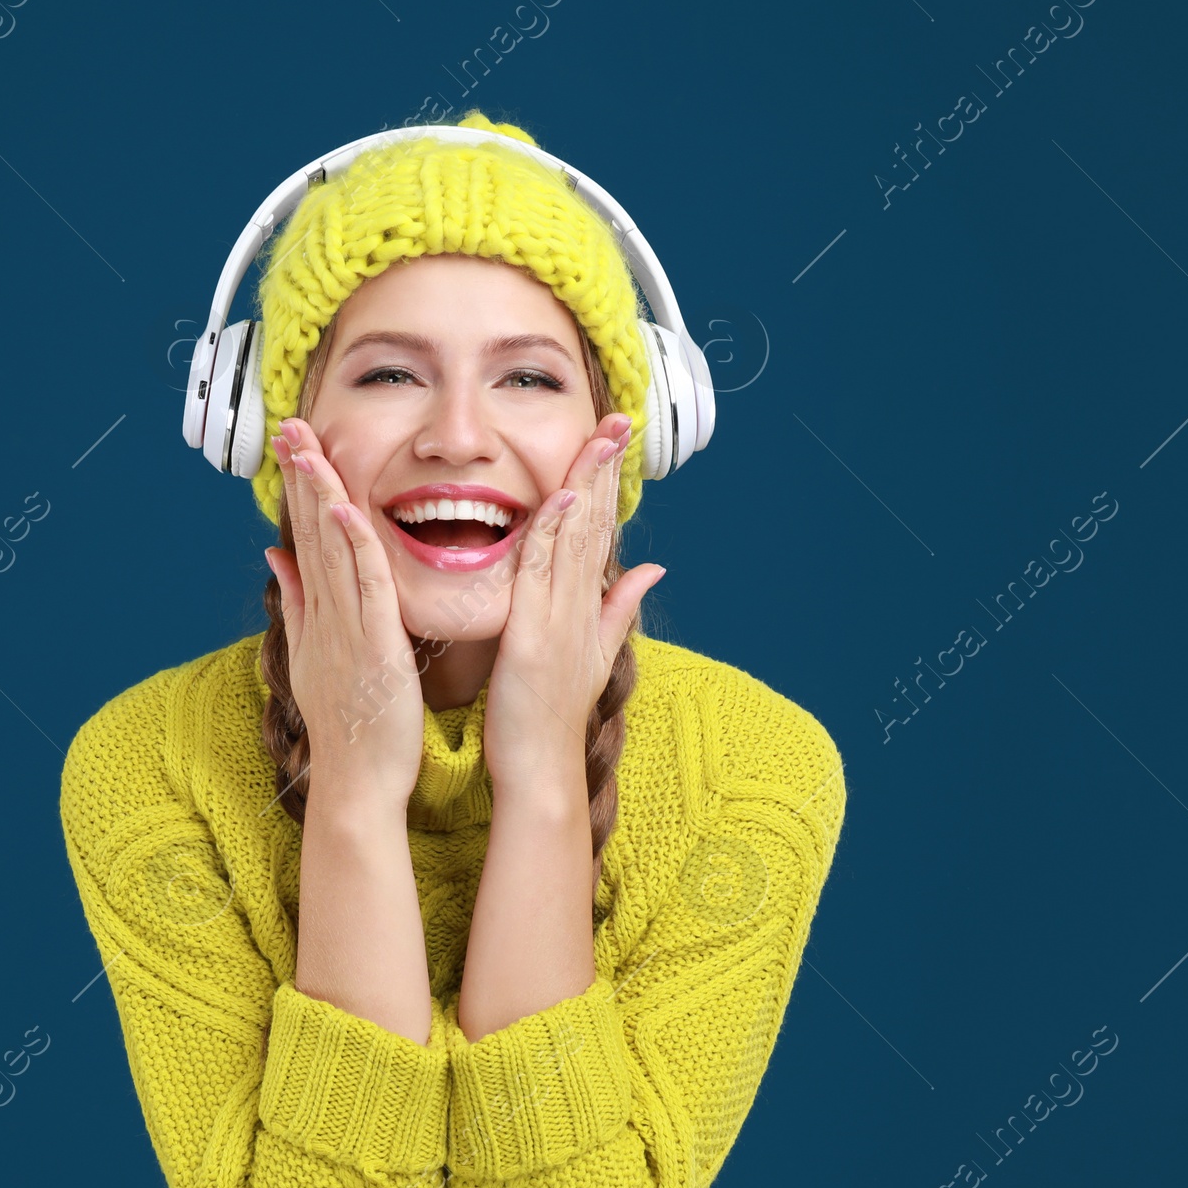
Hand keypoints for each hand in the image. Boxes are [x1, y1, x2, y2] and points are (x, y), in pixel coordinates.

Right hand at [264, 418, 426, 809]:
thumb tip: (276, 553)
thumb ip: (299, 601)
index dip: (300, 489)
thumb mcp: (316, 654)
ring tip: (309, 447)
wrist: (357, 782)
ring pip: (332, 550)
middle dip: (302, 476)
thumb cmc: (350, 723)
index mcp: (321, 614)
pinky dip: (354, 549)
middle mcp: (326, 614)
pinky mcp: (373, 647)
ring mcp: (346, 629)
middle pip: (311, 534)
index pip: (306, 538)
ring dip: (321, 496)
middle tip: (290, 424)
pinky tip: (344, 511)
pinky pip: (364, 589)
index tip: (294, 443)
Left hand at [482, 412, 665, 791]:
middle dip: (606, 470)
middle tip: (619, 419)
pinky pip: (542, 575)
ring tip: (598, 440)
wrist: (541, 768)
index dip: (610, 483)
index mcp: (587, 606)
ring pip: (575, 540)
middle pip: (595, 525)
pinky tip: (563, 499)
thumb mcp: (591, 652)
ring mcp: (560, 620)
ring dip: (586, 487)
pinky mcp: (534, 637)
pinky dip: (554, 535)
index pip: (600, 531)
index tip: (615, 438)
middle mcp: (579, 606)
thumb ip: (618, 607)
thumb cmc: (551, 713)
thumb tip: (653, 568)